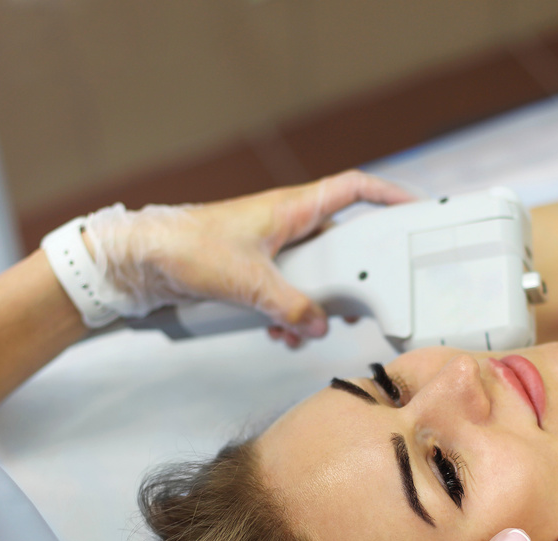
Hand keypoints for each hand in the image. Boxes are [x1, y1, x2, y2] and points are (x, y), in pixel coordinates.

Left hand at [83, 171, 413, 344]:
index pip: (353, 189)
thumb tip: (318, 326)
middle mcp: (286, 224)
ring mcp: (270, 248)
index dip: (388, 195)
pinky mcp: (252, 271)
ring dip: (314, 305)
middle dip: (353, 276)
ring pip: (313, 275)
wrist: (141, 260)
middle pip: (340, 243)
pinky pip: (286, 293)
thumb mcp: (249, 282)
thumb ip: (290, 307)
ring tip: (309, 329)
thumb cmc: (187, 248)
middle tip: (365, 300)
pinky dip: (287, 315)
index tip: (416, 209)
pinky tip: (278, 335)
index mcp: (292, 208)